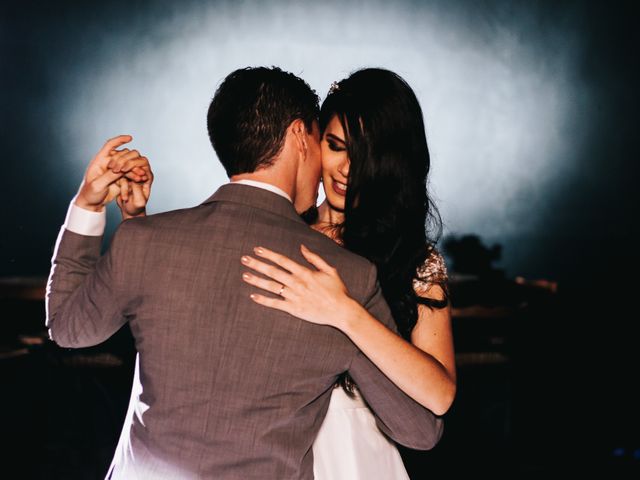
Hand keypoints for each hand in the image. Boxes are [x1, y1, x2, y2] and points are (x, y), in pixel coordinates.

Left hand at [75, 135, 149, 211]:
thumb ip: (109, 176)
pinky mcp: (119, 178)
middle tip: (136, 170)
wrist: (92, 203)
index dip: (119, 140)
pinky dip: (135, 176)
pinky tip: (140, 180)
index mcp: (99, 161)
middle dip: (130, 161)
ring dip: (134, 170)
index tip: (130, 138)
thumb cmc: (90, 193)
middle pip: (122, 155)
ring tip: (141, 176)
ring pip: (127, 165)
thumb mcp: (98, 185)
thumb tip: (121, 170)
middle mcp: (108, 163)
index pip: (110, 146)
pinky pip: (129, 174)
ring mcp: (114, 171)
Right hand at [112, 159, 153, 219]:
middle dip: (124, 160)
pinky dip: (113, 163)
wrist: (129, 210)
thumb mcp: (138, 202)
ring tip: (112, 169)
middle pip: (134, 156)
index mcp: (147, 176)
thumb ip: (138, 190)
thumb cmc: (136, 208)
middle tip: (116, 169)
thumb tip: (133, 180)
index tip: (124, 169)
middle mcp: (140, 171)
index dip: (133, 163)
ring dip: (118, 161)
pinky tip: (109, 168)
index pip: (143, 162)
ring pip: (125, 157)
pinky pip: (118, 163)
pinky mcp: (123, 173)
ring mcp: (131, 170)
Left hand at [240, 245, 360, 328]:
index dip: (268, 254)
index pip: (282, 260)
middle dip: (257, 264)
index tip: (257, 249)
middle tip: (244, 259)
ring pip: (271, 287)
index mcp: (304, 272)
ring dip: (257, 280)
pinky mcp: (294, 308)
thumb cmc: (337, 290)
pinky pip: (275, 304)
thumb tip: (301, 247)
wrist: (341, 311)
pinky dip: (263, 300)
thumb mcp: (329, 270)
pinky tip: (253, 296)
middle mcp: (297, 283)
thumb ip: (314, 258)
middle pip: (273, 271)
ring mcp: (294, 296)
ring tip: (245, 275)